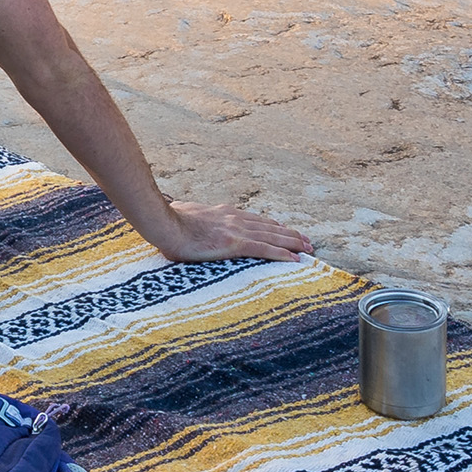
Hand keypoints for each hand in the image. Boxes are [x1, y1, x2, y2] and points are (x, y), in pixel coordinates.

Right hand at [147, 198, 312, 264]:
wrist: (163, 223)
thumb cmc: (167, 223)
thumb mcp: (183, 215)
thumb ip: (190, 217)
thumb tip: (181, 215)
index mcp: (223, 212)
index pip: (255, 219)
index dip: (273, 226)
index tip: (285, 230)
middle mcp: (234, 218)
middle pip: (269, 226)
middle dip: (290, 234)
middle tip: (307, 241)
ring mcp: (236, 229)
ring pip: (273, 236)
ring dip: (293, 242)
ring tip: (308, 248)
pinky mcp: (234, 243)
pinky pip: (265, 249)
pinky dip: (283, 254)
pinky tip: (296, 259)